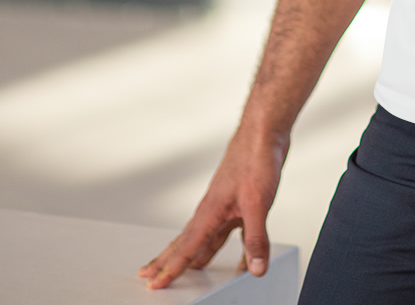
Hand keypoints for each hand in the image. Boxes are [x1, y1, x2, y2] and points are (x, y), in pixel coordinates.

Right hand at [138, 126, 288, 288]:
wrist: (265, 131)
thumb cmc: (256, 159)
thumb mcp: (258, 203)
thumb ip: (255, 238)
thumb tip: (255, 269)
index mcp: (210, 212)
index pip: (186, 248)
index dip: (171, 269)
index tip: (154, 284)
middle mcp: (214, 209)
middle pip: (187, 242)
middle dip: (168, 261)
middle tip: (149, 276)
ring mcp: (226, 204)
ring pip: (208, 237)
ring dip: (197, 254)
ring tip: (187, 269)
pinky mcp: (241, 199)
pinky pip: (232, 230)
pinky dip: (235, 246)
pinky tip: (243, 256)